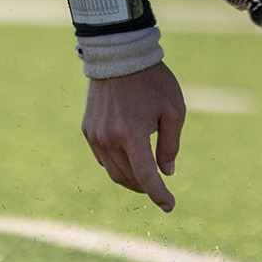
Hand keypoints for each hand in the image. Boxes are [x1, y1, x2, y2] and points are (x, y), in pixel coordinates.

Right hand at [83, 62, 185, 211]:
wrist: (119, 56)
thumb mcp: (174, 110)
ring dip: (132, 179)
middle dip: (147, 187)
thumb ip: (170, 145)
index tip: (169, 206)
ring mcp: (95, 135)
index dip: (158, 194)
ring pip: (114, 172)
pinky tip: (130, 159)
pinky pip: (103, 159)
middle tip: (161, 187)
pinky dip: (118, 165)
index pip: (145, 176)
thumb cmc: (152, 80)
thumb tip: (166, 173)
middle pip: (129, 178)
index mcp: (132, 133)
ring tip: (147, 176)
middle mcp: (109, 138)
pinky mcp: (88, 130)